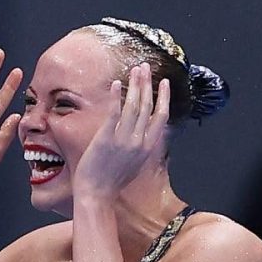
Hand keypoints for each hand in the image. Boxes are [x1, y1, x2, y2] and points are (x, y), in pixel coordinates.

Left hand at [72, 63, 170, 199]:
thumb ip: (141, 146)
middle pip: (148, 106)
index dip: (163, 97)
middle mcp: (139, 141)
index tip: (164, 83)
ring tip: (134, 70)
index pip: (161, 116)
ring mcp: (123, 139)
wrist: (96, 194)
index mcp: (148, 147)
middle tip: (146, 67)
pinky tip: (116, 84)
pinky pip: (114, 113)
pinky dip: (116, 97)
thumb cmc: (112, 181)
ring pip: (133, 106)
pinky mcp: (106, 138)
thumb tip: (144, 133)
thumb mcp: (135, 164)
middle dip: (148, 83)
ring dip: (135, 85)